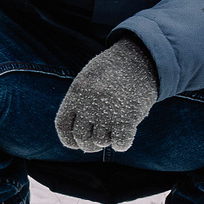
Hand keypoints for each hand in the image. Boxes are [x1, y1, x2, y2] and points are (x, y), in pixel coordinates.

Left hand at [54, 36, 158, 153]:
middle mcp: (88, 105)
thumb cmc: (113, 70)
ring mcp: (107, 112)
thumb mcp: (88, 79)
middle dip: (89, 145)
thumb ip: (81, 102)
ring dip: (107, 141)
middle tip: (98, 142)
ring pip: (101, 142)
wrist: (139, 57)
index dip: (69, 140)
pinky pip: (120, 143)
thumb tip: (78, 136)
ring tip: (113, 130)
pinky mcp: (128, 117)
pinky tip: (125, 136)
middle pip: (82, 138)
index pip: (63, 127)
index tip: (77, 143)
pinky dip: (121, 144)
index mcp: (76, 94)